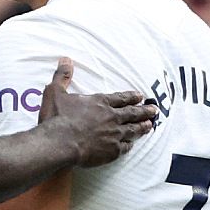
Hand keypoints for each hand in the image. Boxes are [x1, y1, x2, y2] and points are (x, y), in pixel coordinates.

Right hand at [35, 60, 159, 166]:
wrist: (60, 142)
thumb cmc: (57, 118)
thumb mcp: (55, 92)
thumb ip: (62, 76)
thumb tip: (65, 59)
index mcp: (99, 103)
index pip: (119, 98)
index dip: (130, 97)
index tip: (140, 96)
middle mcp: (111, 117)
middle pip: (132, 113)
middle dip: (144, 111)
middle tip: (154, 110)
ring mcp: (114, 134)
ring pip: (132, 129)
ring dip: (142, 127)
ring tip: (150, 125)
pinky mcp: (112, 150)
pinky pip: (125, 147)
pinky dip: (130, 145)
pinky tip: (132, 145)